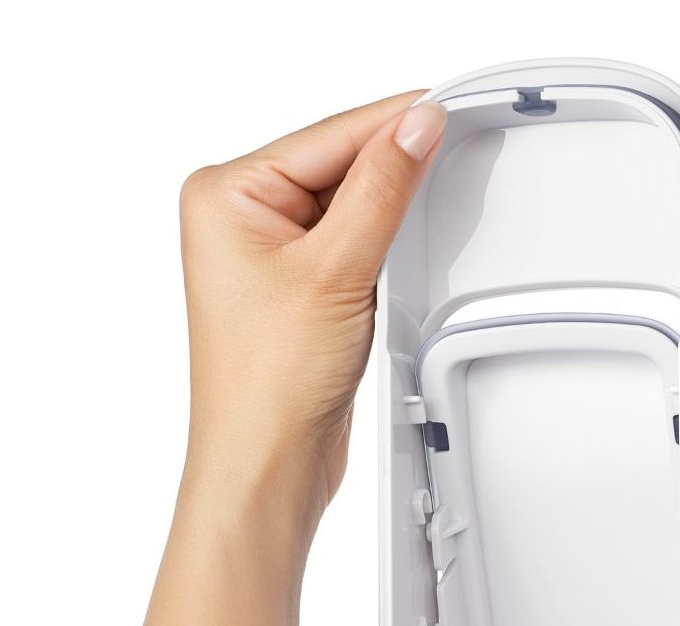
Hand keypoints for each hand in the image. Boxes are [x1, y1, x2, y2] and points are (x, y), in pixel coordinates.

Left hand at [177, 90, 446, 532]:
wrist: (267, 463)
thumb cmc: (267, 383)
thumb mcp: (335, 270)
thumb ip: (380, 190)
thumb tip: (414, 127)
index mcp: (225, 196)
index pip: (327, 136)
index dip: (392, 122)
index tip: (445, 109)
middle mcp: (239, 219)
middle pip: (336, 164)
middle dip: (393, 163)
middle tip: (455, 144)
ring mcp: (268, 255)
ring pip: (347, 204)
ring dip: (388, 204)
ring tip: (435, 191)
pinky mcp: (297, 289)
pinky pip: (348, 242)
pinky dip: (381, 239)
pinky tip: (406, 237)